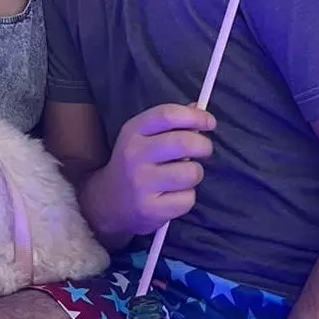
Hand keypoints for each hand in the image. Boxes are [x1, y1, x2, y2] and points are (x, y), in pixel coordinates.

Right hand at [95, 103, 215, 236]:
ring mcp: (141, 183)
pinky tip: (173, 196)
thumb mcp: (143, 137)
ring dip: (195, 173)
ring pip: (191, 173)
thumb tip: (199, 109)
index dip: (194, 116)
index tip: (209, 122)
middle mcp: (134, 155)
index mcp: (133, 131)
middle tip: (204, 151)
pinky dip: (187, 197)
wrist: (108, 202)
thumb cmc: (134, 163)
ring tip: (183, 176)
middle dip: (204, 146)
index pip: (167, 115)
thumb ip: (170, 123)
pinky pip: (187, 199)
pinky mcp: (150, 209)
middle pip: (184, 143)